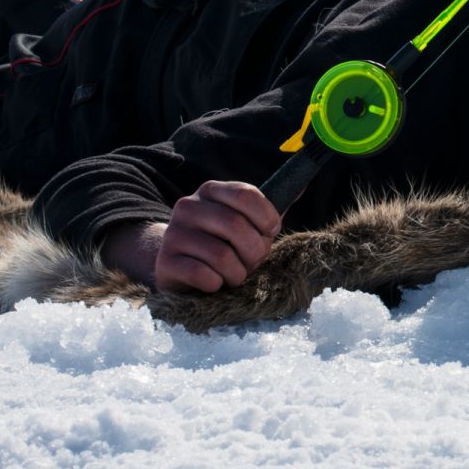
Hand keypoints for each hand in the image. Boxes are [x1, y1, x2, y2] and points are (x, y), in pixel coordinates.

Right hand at [149, 181, 281, 293]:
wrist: (179, 265)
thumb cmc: (224, 243)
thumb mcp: (247, 222)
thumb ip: (271, 208)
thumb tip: (303, 184)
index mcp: (211, 191)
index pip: (246, 195)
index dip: (266, 217)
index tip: (270, 232)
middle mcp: (188, 206)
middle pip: (236, 226)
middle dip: (254, 251)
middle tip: (253, 260)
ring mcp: (173, 234)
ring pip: (220, 255)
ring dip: (237, 272)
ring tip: (233, 274)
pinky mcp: (165, 262)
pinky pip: (203, 275)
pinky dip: (217, 284)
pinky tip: (214, 282)